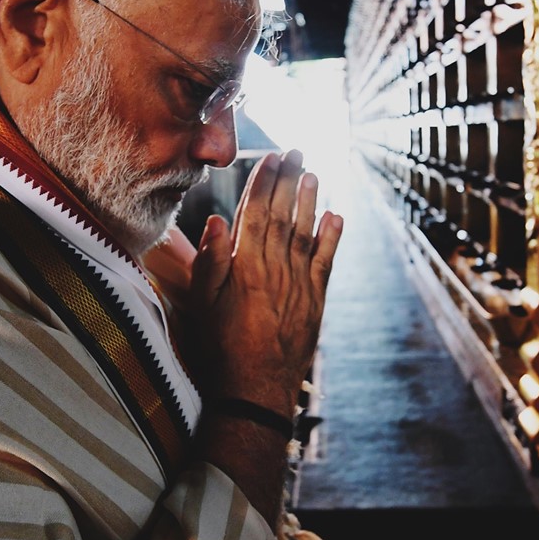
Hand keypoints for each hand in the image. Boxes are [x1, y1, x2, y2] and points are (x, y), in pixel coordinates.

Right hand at [189, 149, 343, 416]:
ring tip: (313, 174)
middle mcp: (275, 267)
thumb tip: (217, 220)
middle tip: (296, 151)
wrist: (256, 387)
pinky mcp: (315, 300)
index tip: (270, 158)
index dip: (264, 182)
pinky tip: (336, 216)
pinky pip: (326, 260)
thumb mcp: (202, 304)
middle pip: (284, 214)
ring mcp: (299, 282)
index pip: (255, 212)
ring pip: (306, 231)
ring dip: (311, 200)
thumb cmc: (222, 346)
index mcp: (245, 265)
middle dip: (290, 180)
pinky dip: (332, 236)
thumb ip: (210, 261)